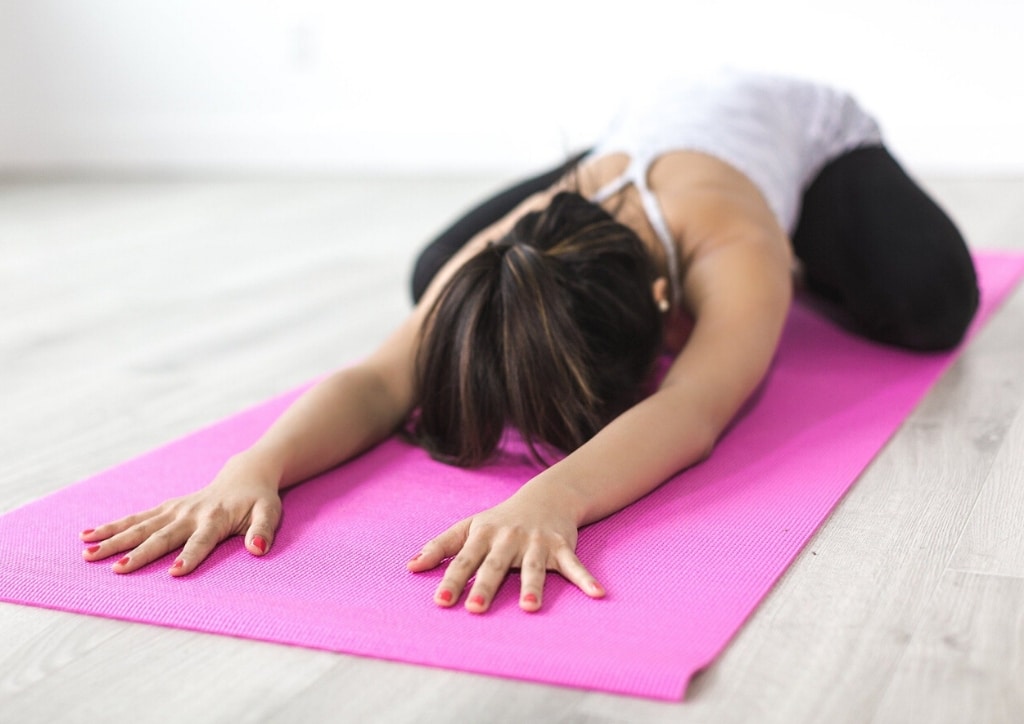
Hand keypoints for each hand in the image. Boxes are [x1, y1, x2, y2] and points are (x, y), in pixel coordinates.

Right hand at [79, 454, 281, 575]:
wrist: (244, 476)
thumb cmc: (259, 500)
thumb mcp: (269, 513)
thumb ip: (263, 531)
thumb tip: (257, 549)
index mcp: (216, 519)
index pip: (201, 541)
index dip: (190, 557)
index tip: (174, 573)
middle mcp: (190, 514)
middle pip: (162, 536)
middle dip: (140, 553)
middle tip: (117, 569)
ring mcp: (174, 510)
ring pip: (140, 526)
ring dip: (114, 540)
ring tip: (88, 554)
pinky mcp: (165, 508)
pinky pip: (136, 518)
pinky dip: (112, 526)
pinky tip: (87, 536)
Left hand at [406, 487, 604, 612]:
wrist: (546, 497)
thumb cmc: (500, 519)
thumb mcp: (468, 527)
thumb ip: (440, 547)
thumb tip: (410, 567)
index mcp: (483, 535)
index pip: (464, 560)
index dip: (452, 580)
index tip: (441, 601)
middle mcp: (508, 539)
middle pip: (495, 565)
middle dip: (486, 586)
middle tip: (475, 608)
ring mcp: (536, 543)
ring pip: (533, 567)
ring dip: (533, 587)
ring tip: (530, 608)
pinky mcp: (562, 546)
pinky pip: (574, 565)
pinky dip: (586, 579)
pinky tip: (598, 594)